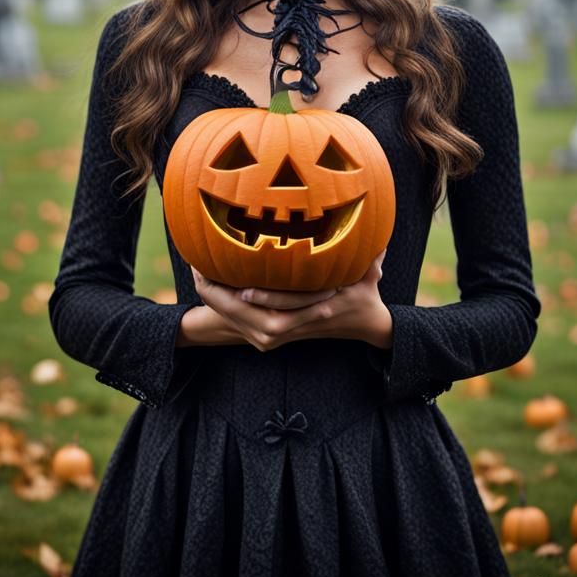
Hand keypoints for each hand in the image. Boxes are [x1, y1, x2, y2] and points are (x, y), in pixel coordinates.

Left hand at [191, 249, 388, 352]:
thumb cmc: (368, 296)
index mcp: (315, 314)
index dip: (260, 298)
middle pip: (248, 318)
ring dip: (215, 300)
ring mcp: (279, 336)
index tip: (241, 285)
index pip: (282, 309)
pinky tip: (208, 284)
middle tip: (200, 270)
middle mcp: (292, 329)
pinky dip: (221, 305)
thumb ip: (373, 258)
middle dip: (221, 298)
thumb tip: (379, 238)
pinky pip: (238, 323)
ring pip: (238, 322)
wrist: (365, 327)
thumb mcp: (373, 276)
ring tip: (198, 272)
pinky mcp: (271, 337)